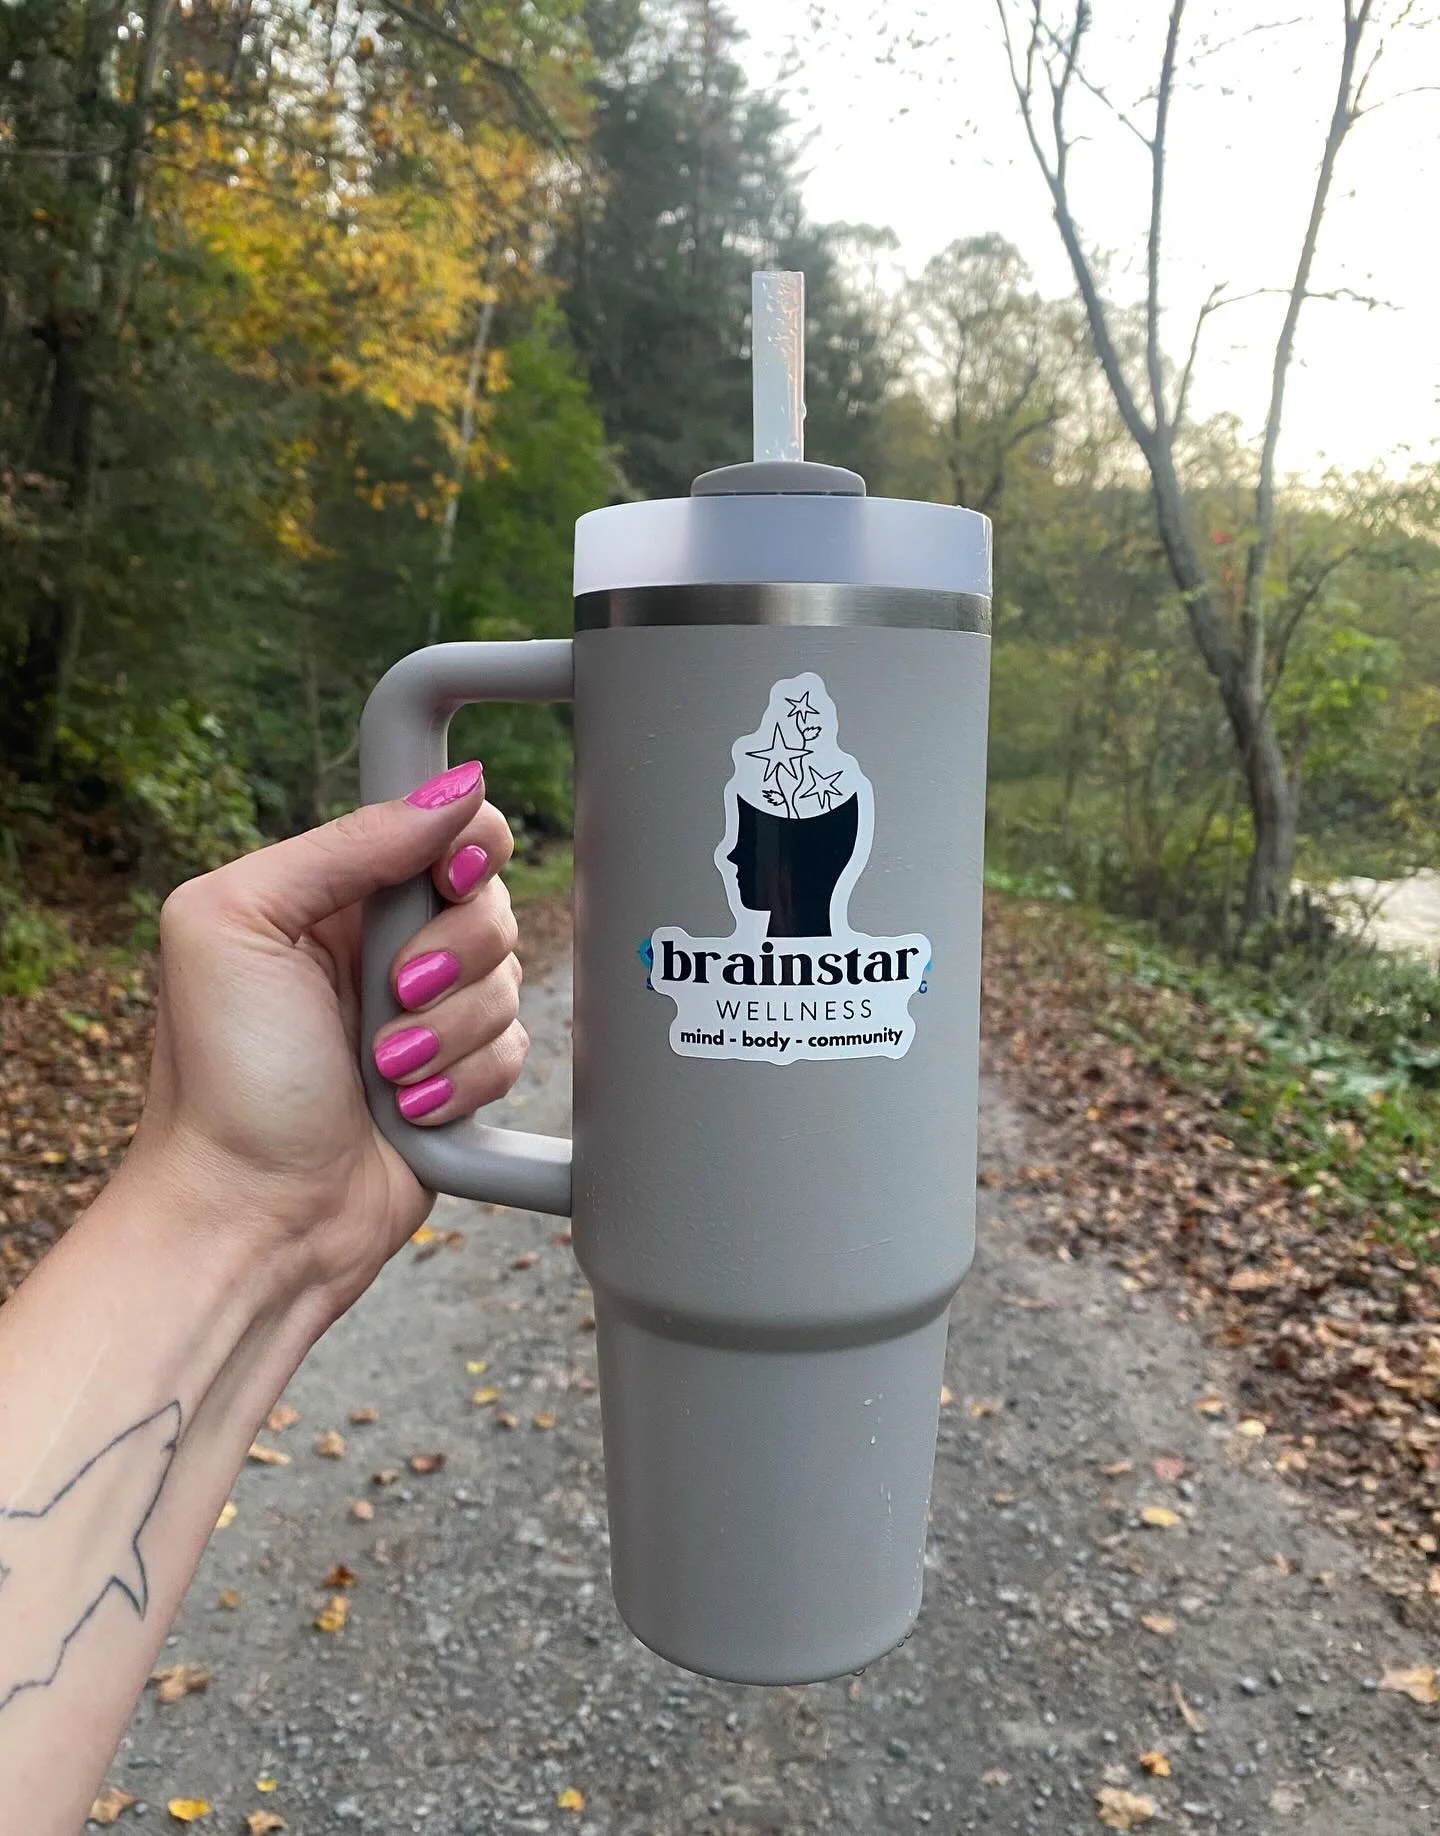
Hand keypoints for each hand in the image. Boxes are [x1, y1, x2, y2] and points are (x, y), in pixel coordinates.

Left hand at [124, 761, 524, 1315]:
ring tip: (384, 1071)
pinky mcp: (455, 1082)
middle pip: (488, 904)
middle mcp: (379, 948)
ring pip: (507, 985)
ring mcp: (422, 1017)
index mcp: (329, 895)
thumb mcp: (236, 924)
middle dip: (452, 957)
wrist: (250, 1219)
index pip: (441, 830)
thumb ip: (343, 843)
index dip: (464, 850)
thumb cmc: (222, 1081)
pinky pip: (514, 1054)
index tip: (447, 883)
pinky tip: (409, 1111)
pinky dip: (465, 1085)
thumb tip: (454, 791)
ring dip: (450, 1034)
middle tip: (392, 995)